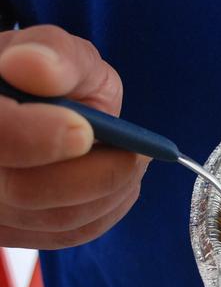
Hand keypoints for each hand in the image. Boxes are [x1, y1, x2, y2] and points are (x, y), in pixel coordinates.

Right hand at [0, 25, 149, 248]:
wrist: (41, 106)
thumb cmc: (49, 76)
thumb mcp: (58, 53)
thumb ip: (53, 54)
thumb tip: (36, 66)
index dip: (37, 137)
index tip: (84, 130)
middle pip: (27, 192)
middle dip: (98, 173)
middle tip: (138, 153)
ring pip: (56, 219)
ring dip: (111, 191)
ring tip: (134, 160)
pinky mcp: (17, 230)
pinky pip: (69, 233)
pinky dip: (107, 208)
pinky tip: (122, 183)